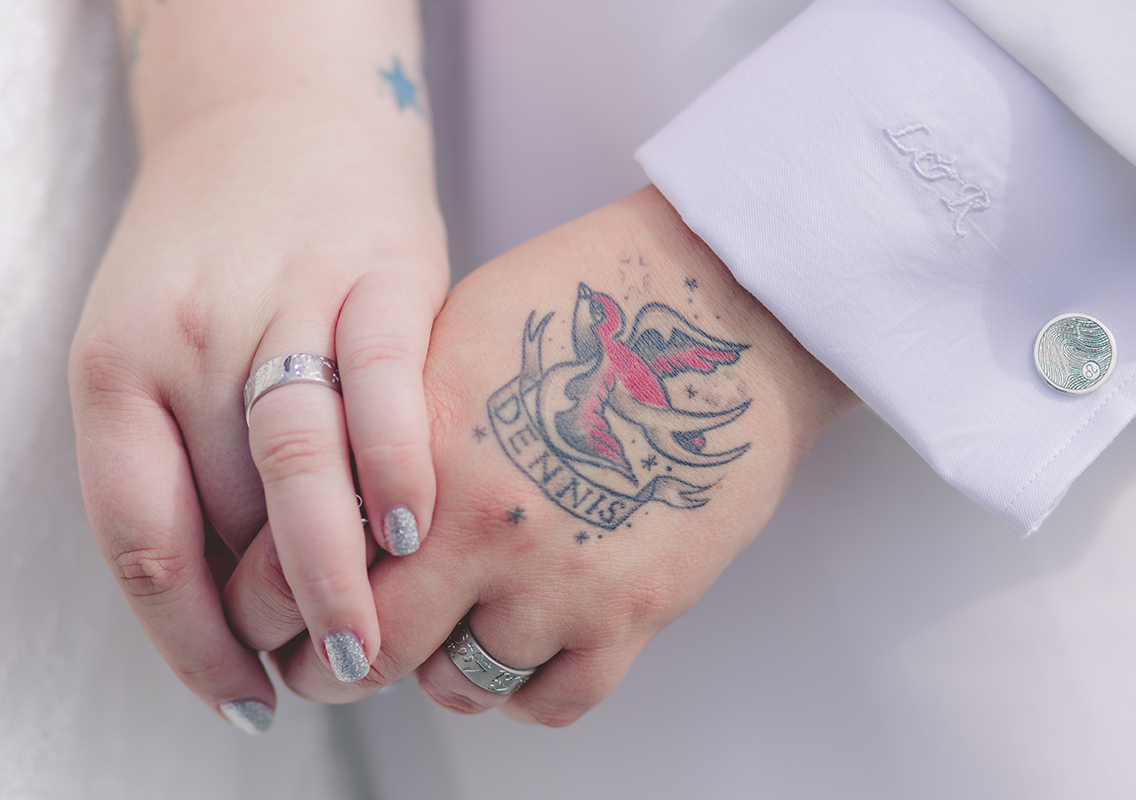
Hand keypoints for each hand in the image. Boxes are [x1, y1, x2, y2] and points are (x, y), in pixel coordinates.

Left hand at [70, 0, 443, 725]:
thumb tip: (243, 603)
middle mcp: (191, 338)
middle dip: (270, 619)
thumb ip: (187, 463)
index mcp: (117, 367)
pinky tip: (410, 527)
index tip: (239, 695)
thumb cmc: (218, 251)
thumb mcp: (155, 346)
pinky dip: (396, 464)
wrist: (281, 117)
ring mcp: (288, 303)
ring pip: (296, 464)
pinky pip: (385, 388)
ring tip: (361, 646)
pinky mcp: (384, 278)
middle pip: (225, 512)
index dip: (187, 640)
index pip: (139, 536)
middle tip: (320, 678)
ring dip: (328, 571)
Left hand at [225, 186, 857, 723]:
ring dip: (438, 670)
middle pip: (370, 653)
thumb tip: (333, 496)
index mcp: (424, 453)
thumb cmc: (588, 308)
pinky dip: (526, 690)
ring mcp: (565, 579)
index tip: (265, 620)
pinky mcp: (638, 610)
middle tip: (329, 660)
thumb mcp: (456, 337)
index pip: (305, 569)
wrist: (724, 311)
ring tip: (444, 636)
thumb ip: (389, 429)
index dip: (264, 609)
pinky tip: (521, 650)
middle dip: (333, 667)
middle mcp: (485, 528)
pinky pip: (558, 702)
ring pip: (460, 686)